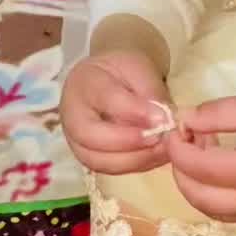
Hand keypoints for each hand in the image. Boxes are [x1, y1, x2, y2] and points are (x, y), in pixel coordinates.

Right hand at [61, 51, 170, 175]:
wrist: (108, 80)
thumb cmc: (123, 71)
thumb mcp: (139, 67)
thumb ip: (150, 90)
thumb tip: (163, 120)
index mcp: (84, 82)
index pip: (105, 98)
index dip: (134, 111)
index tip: (162, 118)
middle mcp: (71, 114)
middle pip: (89, 136)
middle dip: (128, 141)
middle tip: (159, 138)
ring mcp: (75, 139)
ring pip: (98, 159)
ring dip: (134, 159)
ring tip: (162, 149)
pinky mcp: (88, 156)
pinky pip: (109, 168)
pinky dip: (135, 165)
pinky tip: (156, 156)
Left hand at [165, 90, 235, 220]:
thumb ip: (217, 114)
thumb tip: (184, 121)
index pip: (197, 169)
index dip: (177, 148)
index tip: (174, 128)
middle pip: (200, 199)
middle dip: (181, 172)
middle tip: (182, 142)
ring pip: (215, 212)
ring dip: (197, 186)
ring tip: (201, 152)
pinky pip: (234, 212)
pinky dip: (217, 194)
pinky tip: (222, 165)